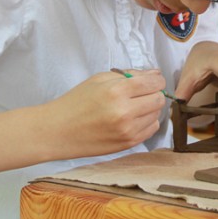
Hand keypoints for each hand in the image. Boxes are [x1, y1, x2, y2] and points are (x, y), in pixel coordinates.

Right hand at [44, 69, 166, 157]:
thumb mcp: (99, 79)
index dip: (156, 80)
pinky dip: (146, 122)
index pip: (153, 83)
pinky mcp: (128, 143)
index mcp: (116, 91)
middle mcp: (124, 111)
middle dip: (154, 93)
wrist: (58, 131)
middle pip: (159, 99)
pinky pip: (151, 130)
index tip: (152, 80)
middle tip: (141, 93)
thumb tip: (155, 74)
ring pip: (157, 115)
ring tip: (133, 107)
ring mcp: (127, 130)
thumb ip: (129, 75)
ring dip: (150, 109)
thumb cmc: (76, 102)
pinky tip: (132, 119)